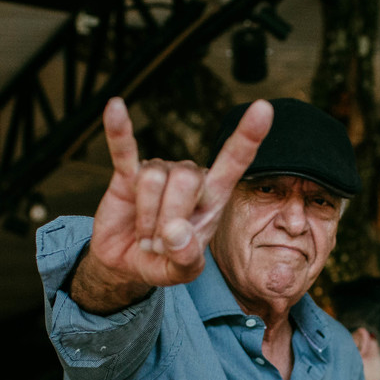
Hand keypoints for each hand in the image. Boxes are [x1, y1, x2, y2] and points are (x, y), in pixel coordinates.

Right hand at [80, 97, 272, 305]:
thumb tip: (174, 232)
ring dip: (146, 218)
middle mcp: (189, 177)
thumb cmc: (164, 262)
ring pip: (152, 180)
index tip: (263, 109)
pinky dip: (118, 131)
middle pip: (186, 179)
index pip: (235, 161)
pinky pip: (123, 149)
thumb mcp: (182, 273)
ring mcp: (158, 172)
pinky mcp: (126, 173)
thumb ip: (186, 259)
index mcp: (213, 197)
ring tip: (146, 235)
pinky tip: (116, 107)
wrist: (127, 263)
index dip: (247, 137)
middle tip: (161, 244)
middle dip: (169, 218)